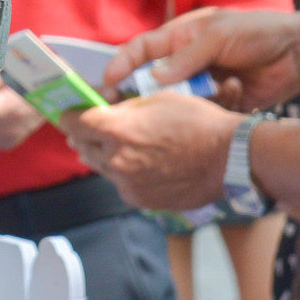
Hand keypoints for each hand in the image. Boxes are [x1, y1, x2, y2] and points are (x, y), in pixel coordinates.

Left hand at [62, 93, 240, 210]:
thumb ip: (124, 108)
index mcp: (117, 130)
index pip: (73, 122)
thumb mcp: (156, 99)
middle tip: (89, 128)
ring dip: (103, 154)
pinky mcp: (141, 200)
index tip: (69, 114)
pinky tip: (139, 164)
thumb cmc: (198, 123)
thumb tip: (105, 109)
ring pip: (101, 166)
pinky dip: (124, 173)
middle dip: (84, 135)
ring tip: (118, 145)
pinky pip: (121, 184)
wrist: (230, 159)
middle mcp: (117, 159)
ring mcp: (128, 183)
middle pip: (82, 146)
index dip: (69, 116)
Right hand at [102, 9, 299, 108]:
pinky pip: (205, 113)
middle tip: (129, 111)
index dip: (121, 64)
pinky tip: (236, 90)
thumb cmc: (256, 33)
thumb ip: (186, 57)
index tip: (107, 83)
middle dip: (144, 94)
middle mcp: (187, 63)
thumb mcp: (218, 36)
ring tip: (206, 95)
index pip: (141, 50)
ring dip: (188, 102)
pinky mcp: (221, 104)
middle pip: (154, 81)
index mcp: (180, 39)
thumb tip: (154, 78)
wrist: (299, 55)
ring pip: (179, 101)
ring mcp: (203, 85)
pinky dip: (215, 107)